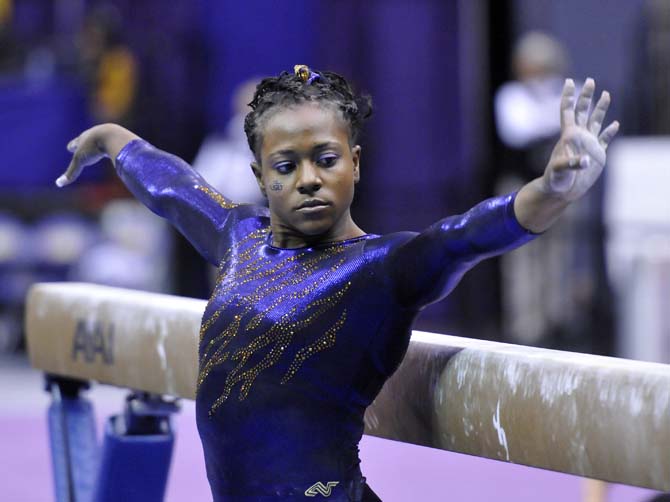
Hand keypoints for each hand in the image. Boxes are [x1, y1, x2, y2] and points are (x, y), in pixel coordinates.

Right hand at [56, 123, 137, 186]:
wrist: (113, 135)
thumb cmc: (95, 147)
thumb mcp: (81, 161)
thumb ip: (72, 172)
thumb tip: (58, 184)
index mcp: (83, 139)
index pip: (75, 143)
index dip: (72, 146)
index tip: (70, 147)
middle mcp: (94, 134)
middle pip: (87, 139)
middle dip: (85, 142)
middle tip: (84, 143)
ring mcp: (107, 134)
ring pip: (102, 139)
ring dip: (100, 143)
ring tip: (102, 145)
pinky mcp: (118, 137)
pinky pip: (115, 142)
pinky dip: (113, 145)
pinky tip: (116, 147)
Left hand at [543, 78, 618, 200]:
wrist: (561, 192)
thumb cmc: (555, 181)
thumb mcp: (559, 171)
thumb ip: (571, 164)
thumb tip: (585, 161)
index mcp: (568, 136)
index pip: (567, 111)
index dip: (568, 97)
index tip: (569, 82)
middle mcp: (578, 137)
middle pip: (582, 111)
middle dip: (586, 96)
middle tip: (590, 80)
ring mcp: (588, 145)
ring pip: (596, 121)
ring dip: (601, 108)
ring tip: (606, 94)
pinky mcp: (597, 155)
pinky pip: (605, 139)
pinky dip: (610, 131)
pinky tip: (615, 124)